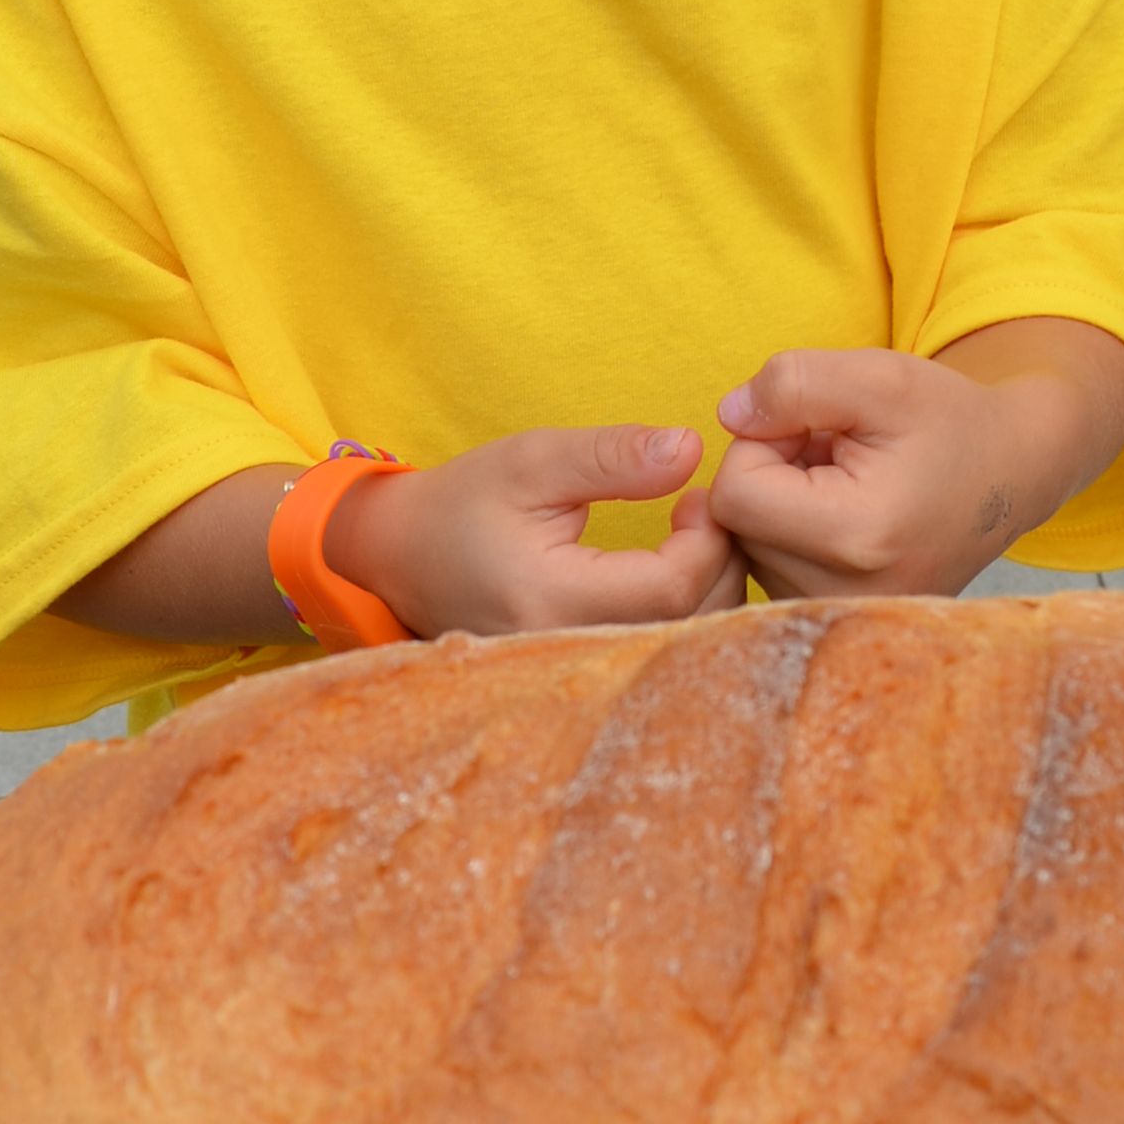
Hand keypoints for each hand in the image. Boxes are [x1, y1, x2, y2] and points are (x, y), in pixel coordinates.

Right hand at [331, 424, 747, 638]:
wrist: (401, 557)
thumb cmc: (465, 502)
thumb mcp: (532, 460)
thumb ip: (612, 457)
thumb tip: (691, 449)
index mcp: (553, 598)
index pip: (672, 585)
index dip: (707, 539)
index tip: (698, 496)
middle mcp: (569, 650)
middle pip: (693, 625)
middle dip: (721, 564)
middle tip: (707, 511)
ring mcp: (577, 671)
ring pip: (685, 645)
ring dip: (710, 589)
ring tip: (692, 535)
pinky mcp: (585, 673)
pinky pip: (660, 650)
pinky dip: (687, 611)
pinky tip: (675, 568)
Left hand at [707, 326, 1123, 602]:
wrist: (1009, 476)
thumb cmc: (946, 421)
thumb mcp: (879, 376)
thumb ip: (794, 382)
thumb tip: (728, 416)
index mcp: (856, 538)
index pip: (734, 494)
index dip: (762, 442)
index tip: (816, 428)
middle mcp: (843, 597)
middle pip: (736, 524)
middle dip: (771, 471)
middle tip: (838, 452)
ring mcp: (838, 617)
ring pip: (746, 546)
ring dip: (779, 501)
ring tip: (848, 482)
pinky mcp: (832, 621)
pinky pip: (767, 568)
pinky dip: (790, 530)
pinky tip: (842, 514)